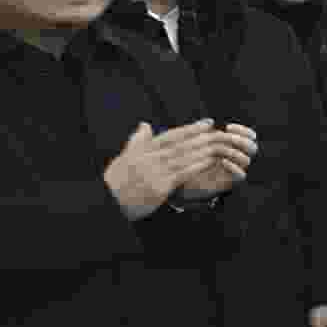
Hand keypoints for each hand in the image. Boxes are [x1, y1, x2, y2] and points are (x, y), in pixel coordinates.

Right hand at [106, 120, 220, 219]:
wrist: (109, 203)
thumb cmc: (117, 181)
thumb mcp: (123, 158)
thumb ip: (137, 142)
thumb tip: (145, 125)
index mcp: (141, 151)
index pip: (170, 136)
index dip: (191, 128)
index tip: (207, 123)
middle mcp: (148, 160)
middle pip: (180, 145)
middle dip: (201, 137)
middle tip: (218, 131)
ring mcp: (154, 174)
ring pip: (183, 158)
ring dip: (202, 150)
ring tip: (218, 144)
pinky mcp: (159, 188)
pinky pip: (182, 174)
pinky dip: (197, 166)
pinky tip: (209, 161)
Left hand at [176, 122, 257, 197]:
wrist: (179, 182)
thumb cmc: (187, 161)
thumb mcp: (193, 144)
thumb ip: (200, 132)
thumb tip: (209, 121)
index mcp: (232, 147)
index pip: (248, 137)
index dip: (242, 130)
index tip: (229, 127)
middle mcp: (236, 158)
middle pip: (252, 147)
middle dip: (242, 140)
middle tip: (229, 137)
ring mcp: (234, 170)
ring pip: (247, 160)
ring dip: (238, 153)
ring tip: (225, 151)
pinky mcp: (230, 182)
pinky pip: (241, 176)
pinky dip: (234, 167)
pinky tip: (223, 162)